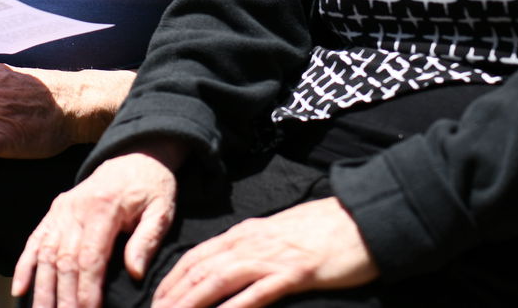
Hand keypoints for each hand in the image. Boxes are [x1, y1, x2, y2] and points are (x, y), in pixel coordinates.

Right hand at [14, 147, 182, 307]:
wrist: (135, 157)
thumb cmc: (151, 188)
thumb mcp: (161, 210)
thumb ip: (147, 240)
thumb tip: (134, 272)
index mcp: (104, 208)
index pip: (91, 256)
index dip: (87, 288)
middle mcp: (76, 208)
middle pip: (64, 260)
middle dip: (63, 296)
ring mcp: (61, 210)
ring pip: (46, 254)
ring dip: (41, 288)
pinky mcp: (54, 212)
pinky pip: (35, 240)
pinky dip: (24, 266)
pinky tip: (19, 290)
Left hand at [151, 197, 377, 307]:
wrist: (362, 219)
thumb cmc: (323, 231)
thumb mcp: (278, 235)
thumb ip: (253, 250)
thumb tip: (229, 269)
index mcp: (244, 234)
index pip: (196, 257)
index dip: (172, 280)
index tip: (155, 301)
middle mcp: (250, 243)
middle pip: (199, 270)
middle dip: (172, 295)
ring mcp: (270, 257)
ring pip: (218, 281)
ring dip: (191, 303)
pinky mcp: (294, 273)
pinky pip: (256, 293)